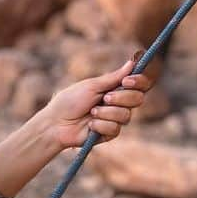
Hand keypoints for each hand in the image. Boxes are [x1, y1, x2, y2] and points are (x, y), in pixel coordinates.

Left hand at [40, 50, 154, 150]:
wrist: (56, 123)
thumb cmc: (70, 101)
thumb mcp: (92, 86)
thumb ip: (113, 78)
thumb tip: (132, 63)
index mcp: (115, 88)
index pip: (139, 84)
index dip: (139, 81)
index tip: (127, 81)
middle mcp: (119, 103)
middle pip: (138, 99)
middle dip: (121, 98)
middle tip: (104, 98)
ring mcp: (115, 119)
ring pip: (126, 115)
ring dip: (106, 112)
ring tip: (91, 112)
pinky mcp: (109, 134)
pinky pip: (115, 128)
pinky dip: (100, 125)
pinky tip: (89, 125)